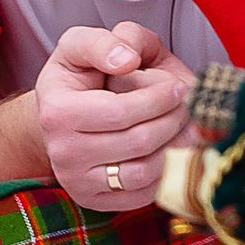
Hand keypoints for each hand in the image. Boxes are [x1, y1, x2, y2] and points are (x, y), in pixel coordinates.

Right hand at [34, 24, 193, 209]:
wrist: (59, 119)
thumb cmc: (77, 79)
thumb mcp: (81, 45)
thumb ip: (103, 43)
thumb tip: (126, 60)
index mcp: (57, 112)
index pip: (120, 112)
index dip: (159, 98)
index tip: (178, 86)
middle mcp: (62, 152)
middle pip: (138, 142)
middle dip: (173, 120)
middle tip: (187, 105)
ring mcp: (77, 181)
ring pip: (145, 172)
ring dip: (176, 147)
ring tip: (184, 125)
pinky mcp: (94, 201)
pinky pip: (143, 195)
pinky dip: (166, 172)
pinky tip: (170, 149)